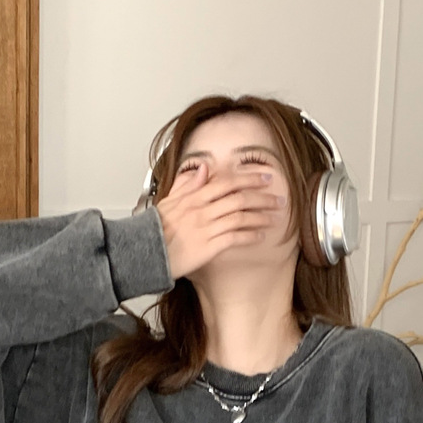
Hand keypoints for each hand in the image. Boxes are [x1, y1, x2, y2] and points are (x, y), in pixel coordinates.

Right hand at [153, 162, 284, 281]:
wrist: (144, 254)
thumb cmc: (155, 230)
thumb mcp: (169, 200)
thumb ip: (188, 183)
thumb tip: (203, 168)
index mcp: (193, 197)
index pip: (227, 181)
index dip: (248, 178)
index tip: (263, 177)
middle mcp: (202, 210)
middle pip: (239, 197)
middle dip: (262, 196)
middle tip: (277, 198)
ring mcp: (206, 228)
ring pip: (240, 216)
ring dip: (261, 216)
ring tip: (274, 217)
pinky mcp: (208, 247)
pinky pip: (235, 238)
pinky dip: (250, 235)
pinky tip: (260, 236)